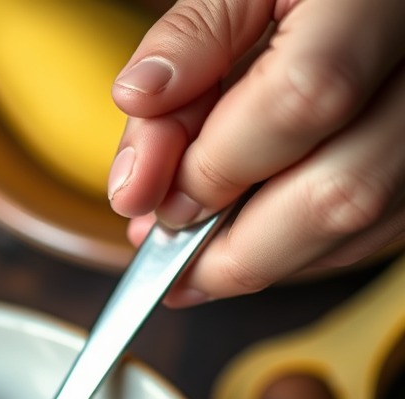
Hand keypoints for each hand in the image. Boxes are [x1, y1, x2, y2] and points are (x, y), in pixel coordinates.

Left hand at [107, 0, 404, 303]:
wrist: (369, 1)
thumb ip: (194, 38)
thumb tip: (139, 99)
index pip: (301, 99)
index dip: (214, 165)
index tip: (150, 193)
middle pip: (340, 193)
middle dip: (232, 248)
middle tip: (164, 251)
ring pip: (359, 228)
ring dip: (260, 260)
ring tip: (190, 254)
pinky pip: (372, 233)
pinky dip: (295, 250)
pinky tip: (245, 238)